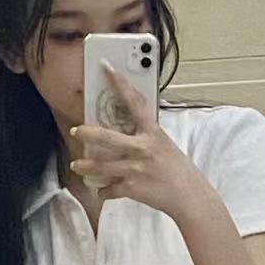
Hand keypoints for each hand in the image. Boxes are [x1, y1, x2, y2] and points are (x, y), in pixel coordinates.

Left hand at [69, 61, 208, 219]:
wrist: (190, 197)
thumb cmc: (178, 170)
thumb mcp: (164, 145)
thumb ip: (146, 137)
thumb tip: (128, 130)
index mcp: (152, 133)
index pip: (135, 103)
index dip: (120, 84)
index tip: (107, 68)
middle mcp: (142, 148)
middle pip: (107, 138)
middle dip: (87, 134)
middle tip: (75, 131)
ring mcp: (136, 169)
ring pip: (101, 166)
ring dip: (86, 166)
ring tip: (77, 165)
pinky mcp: (132, 188)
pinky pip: (110, 189)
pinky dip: (104, 191)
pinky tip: (101, 190)